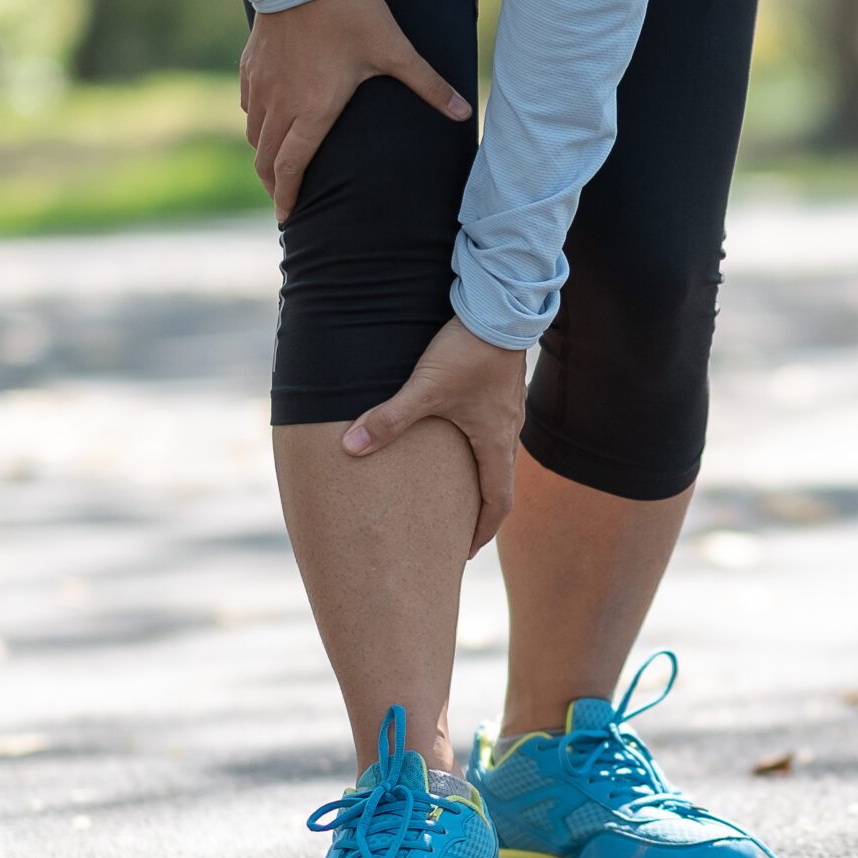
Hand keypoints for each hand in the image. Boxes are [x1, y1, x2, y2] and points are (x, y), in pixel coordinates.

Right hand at [239, 0, 471, 220]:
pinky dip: (257, 123)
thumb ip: (429, 85)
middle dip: (273, 184)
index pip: (292, 165)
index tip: (286, 217)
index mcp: (314, 109)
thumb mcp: (395, 51)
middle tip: (283, 200)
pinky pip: (248, 105)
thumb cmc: (352, 14)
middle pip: (267, 158)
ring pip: (254, 133)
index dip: (287, 195)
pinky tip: (268, 123)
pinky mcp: (251, 66)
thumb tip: (466, 111)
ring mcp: (262, 85)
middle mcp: (281, 103)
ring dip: (264, 155)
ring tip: (277, 168)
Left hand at [343, 320, 527, 557]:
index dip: (482, 531)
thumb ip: (387, 419)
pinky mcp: (502, 391)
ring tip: (457, 491)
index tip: (465, 550)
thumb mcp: (424, 388)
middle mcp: (508, 432)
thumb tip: (349, 448)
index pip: (497, 503)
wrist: (501, 307)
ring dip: (481, 479)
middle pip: (499, 484)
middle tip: (457, 529)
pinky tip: (460, 439)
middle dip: (479, 511)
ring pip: (498, 457)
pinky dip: (481, 450)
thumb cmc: (466, 350)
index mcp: (494, 442)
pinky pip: (496, 432)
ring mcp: (509, 411)